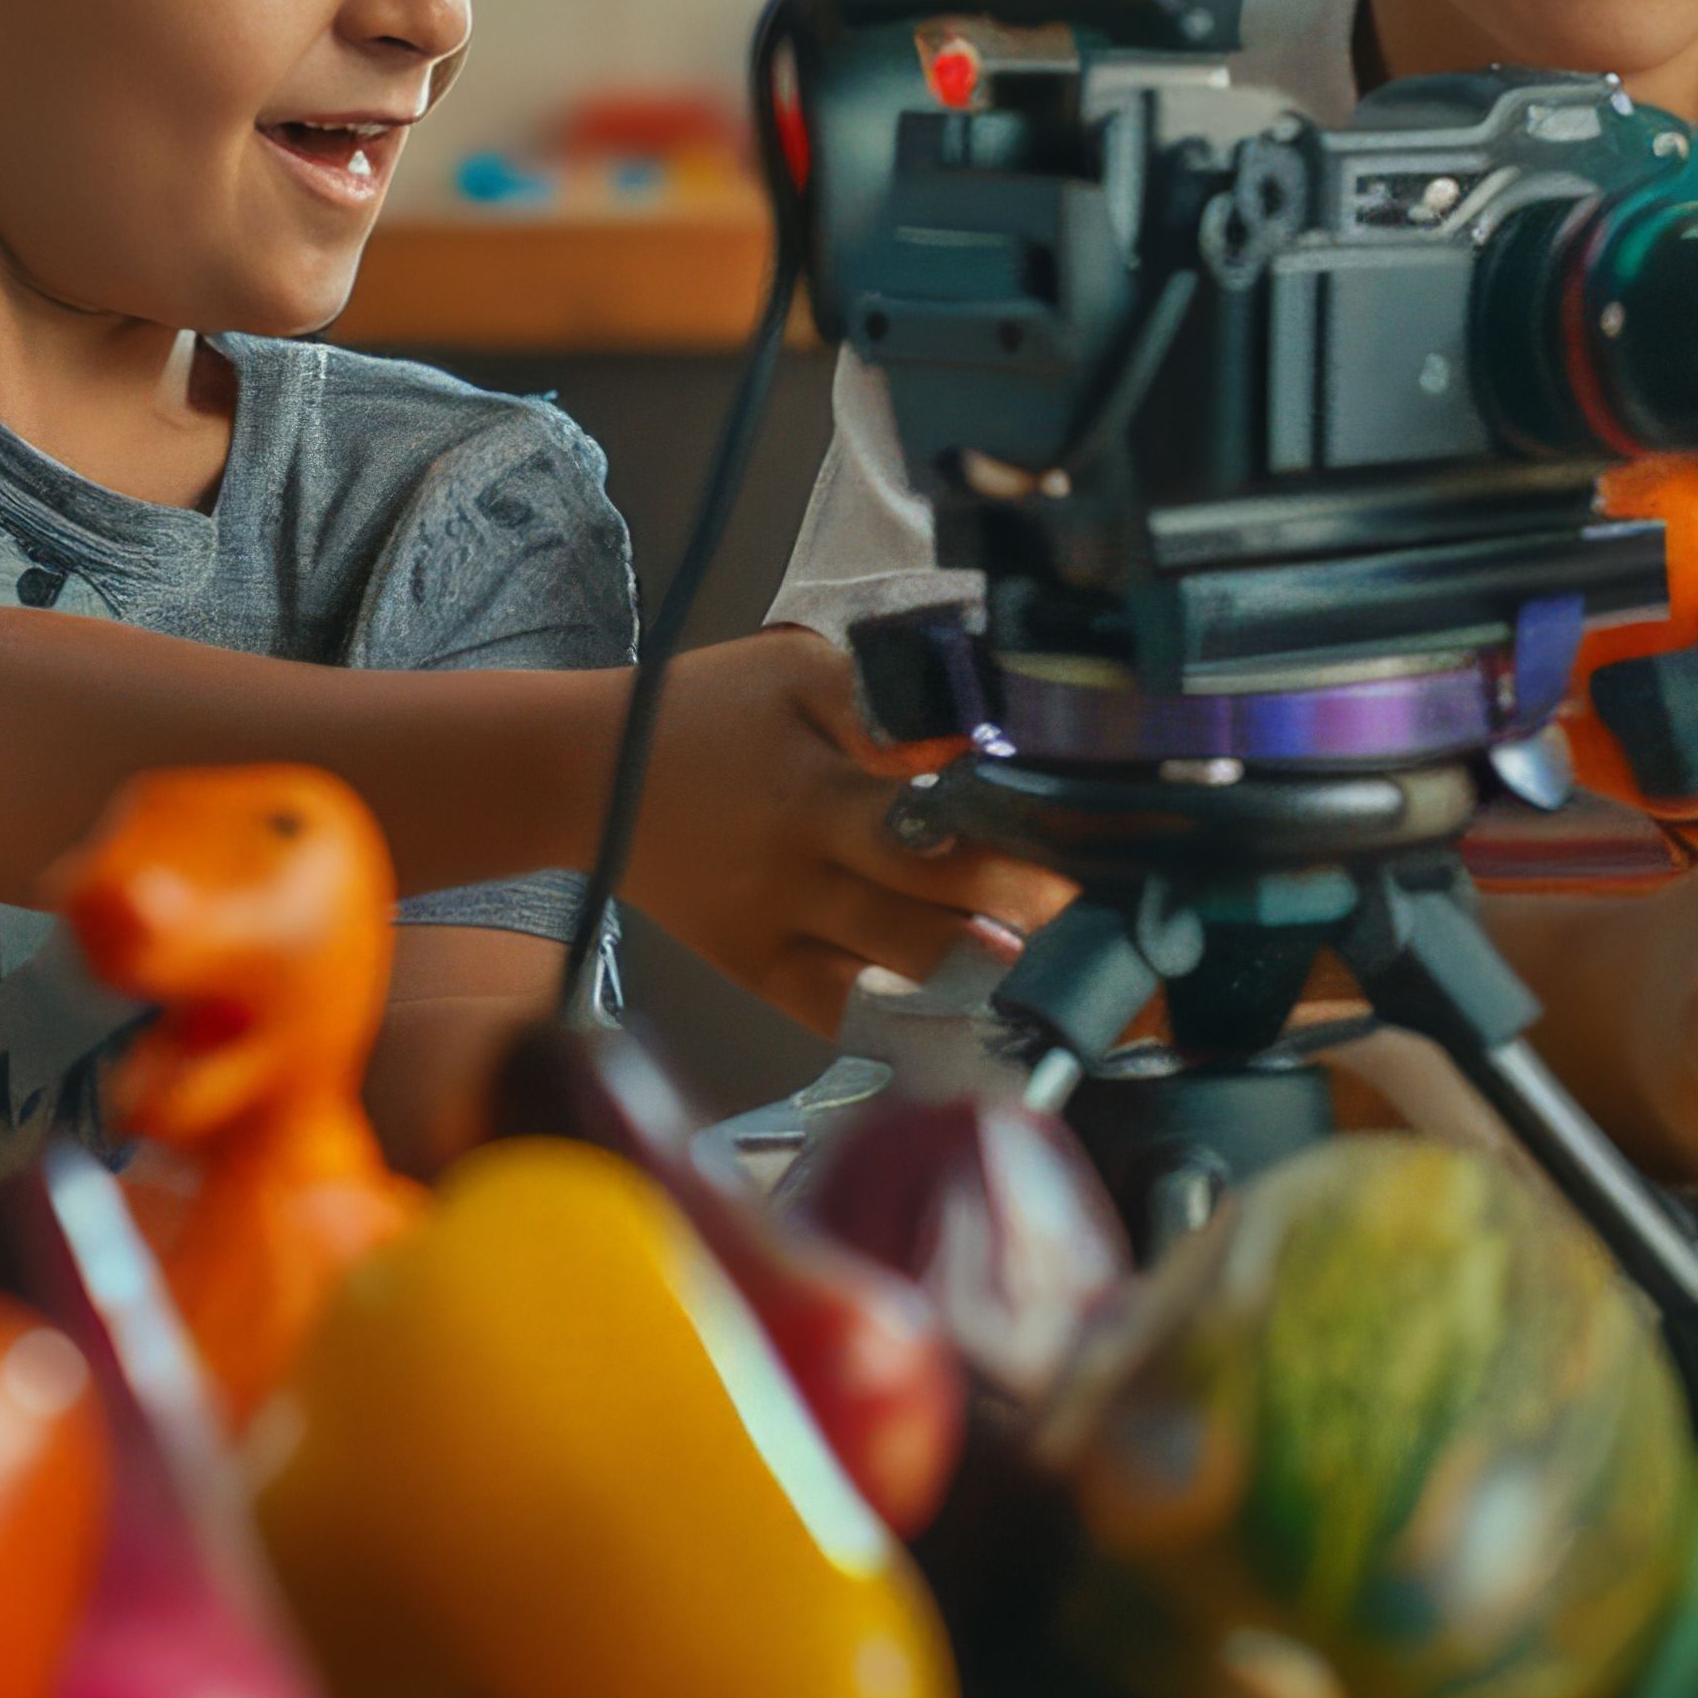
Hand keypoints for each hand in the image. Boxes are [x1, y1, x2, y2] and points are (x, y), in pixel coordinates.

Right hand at [621, 630, 1067, 1028]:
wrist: (582, 772)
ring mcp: (779, 923)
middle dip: (1036, 909)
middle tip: (1114, 919)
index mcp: (817, 780)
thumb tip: (983, 736)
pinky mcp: (756, 967)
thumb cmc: (703, 711)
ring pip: (904, 966)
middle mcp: (801, 859)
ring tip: (1071, 978)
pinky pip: (842, 1014)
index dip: (1029, 838)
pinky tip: (980, 1027)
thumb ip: (889, 705)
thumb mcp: (794, 671)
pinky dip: (910, 1025)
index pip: (946, 813)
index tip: (1105, 851)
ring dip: (994, 974)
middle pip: (941, 896)